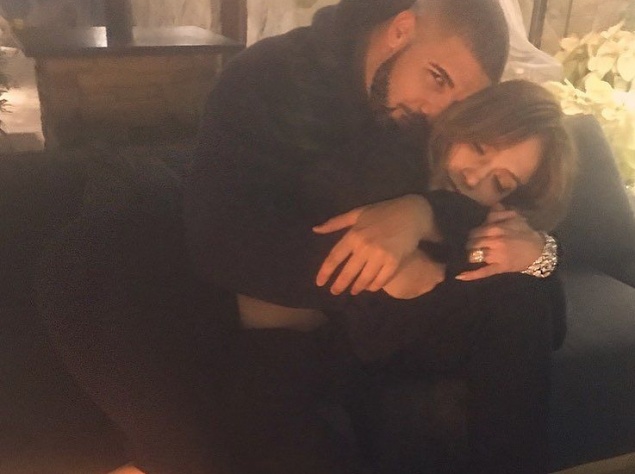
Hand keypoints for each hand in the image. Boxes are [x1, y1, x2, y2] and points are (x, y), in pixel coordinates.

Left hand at [313, 195, 440, 294]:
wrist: (411, 213)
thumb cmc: (383, 211)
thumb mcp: (357, 213)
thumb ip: (336, 222)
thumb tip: (315, 229)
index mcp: (353, 235)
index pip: (334, 258)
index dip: (325, 272)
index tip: (319, 283)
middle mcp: (364, 246)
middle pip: (348, 272)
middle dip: (339, 285)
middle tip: (335, 292)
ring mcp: (380, 255)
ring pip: (364, 278)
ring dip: (357, 287)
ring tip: (353, 291)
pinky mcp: (394, 261)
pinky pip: (381, 280)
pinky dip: (374, 286)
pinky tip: (370, 288)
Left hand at [456, 205, 543, 280]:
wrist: (539, 250)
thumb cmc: (525, 233)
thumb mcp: (514, 217)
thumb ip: (498, 212)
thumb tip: (489, 207)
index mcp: (495, 229)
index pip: (474, 232)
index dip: (472, 235)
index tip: (474, 237)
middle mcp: (493, 242)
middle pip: (471, 244)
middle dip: (470, 245)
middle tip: (472, 246)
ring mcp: (495, 256)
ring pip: (474, 256)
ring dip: (470, 256)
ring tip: (470, 255)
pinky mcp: (499, 268)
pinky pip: (482, 272)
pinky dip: (470, 275)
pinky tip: (459, 276)